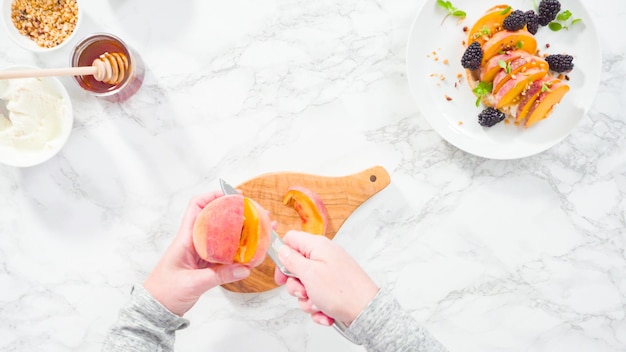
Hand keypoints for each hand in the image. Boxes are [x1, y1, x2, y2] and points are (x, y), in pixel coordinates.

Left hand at [144, 191, 250, 315]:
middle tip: (256, 213)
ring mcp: (201, 252)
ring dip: (243, 232)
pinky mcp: (207, 264)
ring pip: (225, 235)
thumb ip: (219, 276)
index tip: (233, 196)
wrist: (155, 309)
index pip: (197, 206)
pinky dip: (240, 251)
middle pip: (218, 218)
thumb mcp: (193, 283)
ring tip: (261, 230)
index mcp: (186, 238)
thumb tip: (244, 268)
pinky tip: (252, 253)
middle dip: (238, 213)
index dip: (214, 196)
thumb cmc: (164, 292)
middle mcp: (195, 241)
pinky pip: (226, 253)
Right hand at [274, 230, 378, 326]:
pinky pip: (316, 298)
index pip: (291, 239)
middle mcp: (324, 258)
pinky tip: (325, 313)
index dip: (282, 255)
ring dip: (307, 301)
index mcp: (318, 246)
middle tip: (303, 291)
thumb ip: (292, 260)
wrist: (366, 311)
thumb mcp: (309, 273)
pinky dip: (318, 308)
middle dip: (295, 286)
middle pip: (296, 267)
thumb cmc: (342, 291)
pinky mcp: (333, 289)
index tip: (282, 274)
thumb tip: (282, 250)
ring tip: (318, 304)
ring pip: (305, 287)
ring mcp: (329, 274)